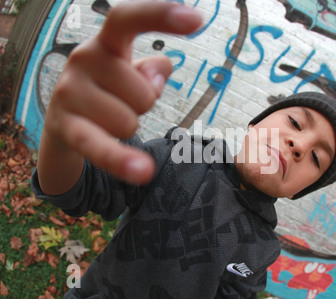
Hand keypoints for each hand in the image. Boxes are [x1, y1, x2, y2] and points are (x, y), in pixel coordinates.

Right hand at [43, 1, 201, 184]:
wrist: (64, 122)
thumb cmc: (109, 92)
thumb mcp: (134, 75)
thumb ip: (153, 70)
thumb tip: (159, 72)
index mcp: (105, 42)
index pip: (128, 19)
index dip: (161, 15)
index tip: (197, 20)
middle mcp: (82, 58)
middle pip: (145, 93)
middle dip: (143, 106)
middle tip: (122, 103)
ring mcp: (69, 92)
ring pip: (130, 122)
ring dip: (128, 127)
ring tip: (107, 119)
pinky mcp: (66, 125)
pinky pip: (102, 146)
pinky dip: (122, 160)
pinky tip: (142, 171)